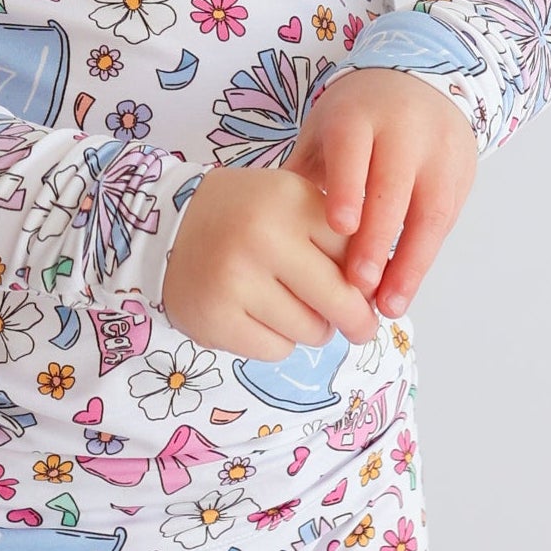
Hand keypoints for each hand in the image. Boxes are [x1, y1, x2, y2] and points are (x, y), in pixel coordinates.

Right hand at [159, 164, 383, 359]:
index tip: (367, 291)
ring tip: (289, 308)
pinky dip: (277, 342)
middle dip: (359, 321)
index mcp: (291, 200)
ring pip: (312, 331)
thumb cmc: (246, 219)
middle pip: (343, 299)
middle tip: (362, 329)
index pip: (358, 254)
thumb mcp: (291, 203)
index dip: (369, 279)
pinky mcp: (216, 318)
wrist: (166, 228)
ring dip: (312, 329)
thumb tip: (384, 292)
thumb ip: (338, 237)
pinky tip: (259, 318)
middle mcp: (264, 236)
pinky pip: (277, 350)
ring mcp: (236, 279)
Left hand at [288, 68, 477, 313]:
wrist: (421, 84)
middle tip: (358, 286)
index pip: (355, 152)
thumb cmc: (358, 120)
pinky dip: (423, 259)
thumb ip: (302, 176)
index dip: (349, 189)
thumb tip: (267, 229)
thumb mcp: (325, 134)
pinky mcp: (462, 174)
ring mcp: (439, 152)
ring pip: (429, 212)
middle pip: (393, 187)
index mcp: (359, 116)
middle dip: (377, 239)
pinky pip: (445, 223)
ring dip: (409, 263)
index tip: (339, 229)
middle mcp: (404, 130)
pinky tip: (403, 289)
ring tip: (388, 306)